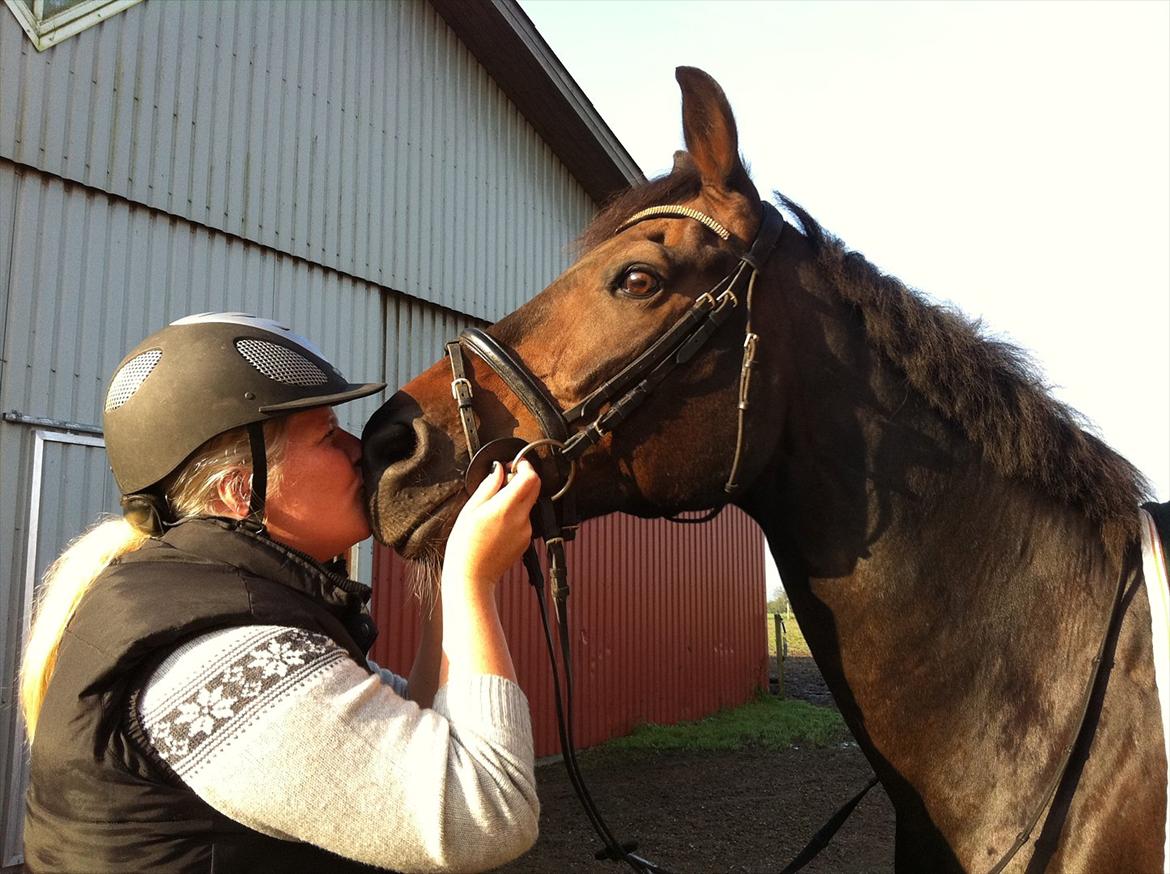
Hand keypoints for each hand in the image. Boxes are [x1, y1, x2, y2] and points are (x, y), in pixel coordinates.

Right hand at [443, 459, 540, 591]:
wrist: (472, 576)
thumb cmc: (465, 545)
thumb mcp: (471, 509)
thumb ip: (489, 486)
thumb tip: (499, 469)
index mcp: (506, 507)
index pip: (530, 477)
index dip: (524, 465)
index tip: (514, 464)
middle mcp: (521, 518)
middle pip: (535, 487)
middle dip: (524, 478)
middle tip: (506, 480)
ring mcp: (526, 531)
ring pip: (529, 503)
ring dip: (518, 498)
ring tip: (494, 508)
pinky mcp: (526, 541)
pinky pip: (525, 519)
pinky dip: (516, 514)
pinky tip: (498, 524)